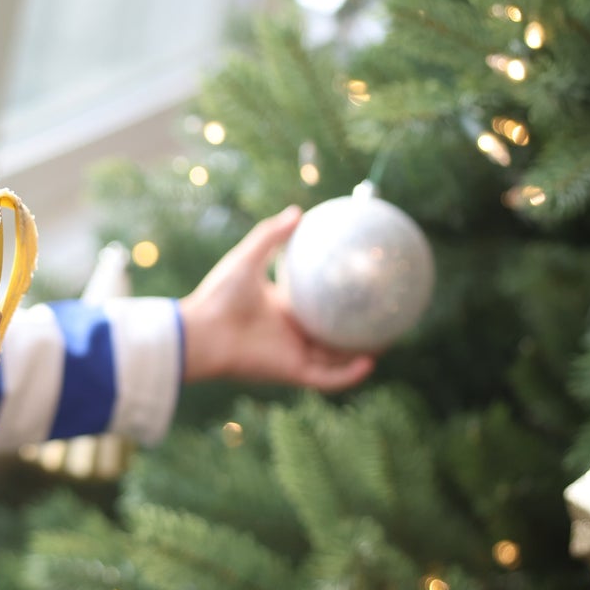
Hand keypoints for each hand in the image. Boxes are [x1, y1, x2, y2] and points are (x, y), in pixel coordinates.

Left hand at [178, 206, 374, 392]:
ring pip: (335, 359)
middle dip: (357, 327)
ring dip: (360, 353)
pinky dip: (348, 374)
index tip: (359, 283)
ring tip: (388, 341)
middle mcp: (290, 333)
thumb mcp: (247, 258)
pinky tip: (369, 363)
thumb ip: (270, 236)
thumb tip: (298, 210)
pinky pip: (327, 378)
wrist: (200, 333)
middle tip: (384, 312)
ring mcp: (293, 354)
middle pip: (331, 333)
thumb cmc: (218, 295)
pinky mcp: (291, 372)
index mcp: (280, 308)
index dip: (337, 297)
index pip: (315, 305)